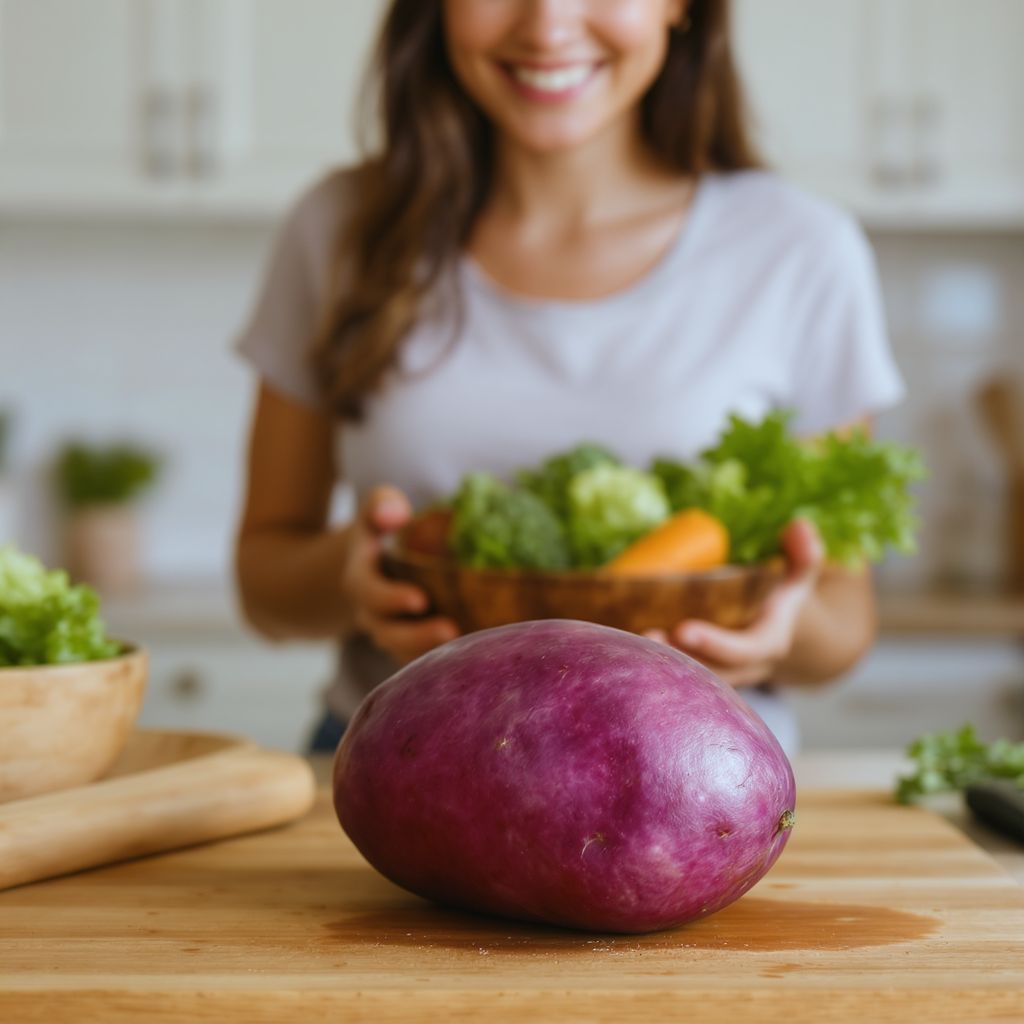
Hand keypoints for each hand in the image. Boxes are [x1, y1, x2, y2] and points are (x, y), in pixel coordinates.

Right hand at [341, 485, 458, 663]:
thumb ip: (381, 504)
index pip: (369, 594)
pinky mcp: (408, 647)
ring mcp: (389, 634)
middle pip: (387, 634)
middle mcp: (371, 614)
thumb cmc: (382, 532)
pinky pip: (420, 664)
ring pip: (404, 654)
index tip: (420, 599)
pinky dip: (441, 664)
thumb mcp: (375, 511)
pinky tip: (472, 657)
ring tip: (466, 650)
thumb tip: (396, 513)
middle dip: (416, 637)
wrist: (370, 566)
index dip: (391, 599)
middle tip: (450, 631)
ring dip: (431, 655)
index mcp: (360, 581)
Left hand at [645, 518, 824, 686]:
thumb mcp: (800, 577)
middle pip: (709, 673)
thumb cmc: (783, 600)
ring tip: (627, 646)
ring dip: (659, 666)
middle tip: (645, 637)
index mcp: (767, 644)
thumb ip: (804, 554)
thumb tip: (798, 525)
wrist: (781, 637)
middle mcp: (743, 668)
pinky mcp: (701, 678)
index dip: (714, 643)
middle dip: (677, 659)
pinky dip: (652, 666)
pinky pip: (678, 679)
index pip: (743, 651)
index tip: (682, 629)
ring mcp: (720, 677)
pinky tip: (622, 648)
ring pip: (690, 682)